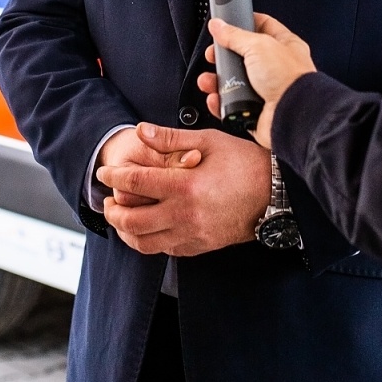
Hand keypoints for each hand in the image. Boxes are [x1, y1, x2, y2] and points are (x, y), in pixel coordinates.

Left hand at [97, 123, 269, 256]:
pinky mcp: (200, 246)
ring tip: (121, 217)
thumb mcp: (209, 141)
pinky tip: (147, 228)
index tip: (104, 173)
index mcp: (185, 186)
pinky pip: (165, 250)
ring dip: (125, 231)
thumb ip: (170, 138)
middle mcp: (185, 214)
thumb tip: (140, 131)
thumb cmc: (245, 164)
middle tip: (106, 201)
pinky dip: (149, 241)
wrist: (276, 194)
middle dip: (112, 211)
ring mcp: (192, 234)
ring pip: (144, 243)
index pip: (135, 183)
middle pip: (132, 220)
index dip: (114, 177)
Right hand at [197, 14, 316, 148]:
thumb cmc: (289, 79)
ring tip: (208, 80)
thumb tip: (218, 25)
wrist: (293, 115)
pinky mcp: (256, 111)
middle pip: (243, 56)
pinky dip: (221, 103)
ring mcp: (265, 91)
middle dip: (224, 56)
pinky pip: (232, 106)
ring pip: (234, 82)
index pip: (263, 26)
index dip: (244, 22)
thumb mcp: (258, 46)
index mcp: (284, 46)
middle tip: (213, 54)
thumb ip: (235, 35)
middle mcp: (276, 68)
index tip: (227, 24)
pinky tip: (215, 98)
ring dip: (217, 81)